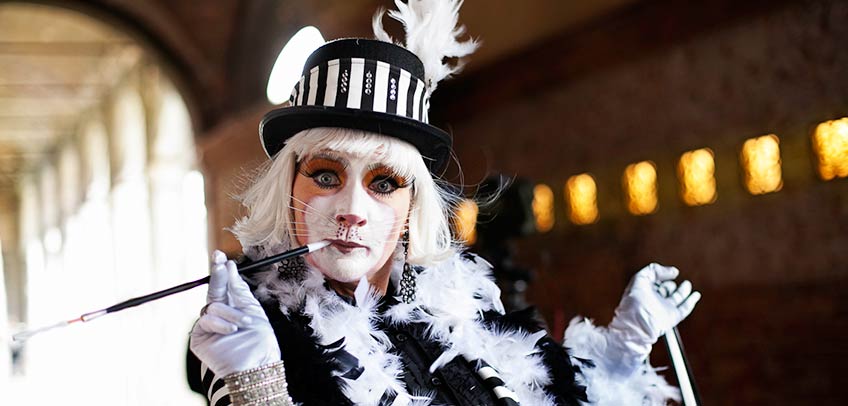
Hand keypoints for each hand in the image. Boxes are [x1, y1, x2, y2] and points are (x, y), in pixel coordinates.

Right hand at [189, 250, 280, 376]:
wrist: (256, 364)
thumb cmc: (259, 340)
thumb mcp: (253, 309)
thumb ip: (239, 289)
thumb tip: (230, 265)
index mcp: (233, 307)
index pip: (224, 285)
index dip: (221, 270)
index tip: (220, 256)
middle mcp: (219, 315)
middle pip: (214, 290)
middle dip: (217, 275)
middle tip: (219, 261)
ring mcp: (209, 326)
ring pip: (213, 305)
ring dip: (231, 312)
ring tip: (243, 323)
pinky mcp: (200, 337)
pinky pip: (206, 320)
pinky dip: (220, 323)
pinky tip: (232, 330)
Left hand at [606, 263, 700, 371]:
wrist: (638, 325)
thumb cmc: (634, 303)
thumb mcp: (640, 279)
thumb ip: (655, 270)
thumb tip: (674, 271)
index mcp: (643, 291)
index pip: (654, 281)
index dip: (660, 275)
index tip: (668, 272)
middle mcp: (654, 300)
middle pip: (665, 290)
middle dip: (669, 284)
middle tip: (671, 281)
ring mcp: (664, 309)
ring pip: (676, 298)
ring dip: (683, 291)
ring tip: (687, 284)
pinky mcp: (673, 317)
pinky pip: (684, 308)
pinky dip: (691, 301)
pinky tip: (695, 295)